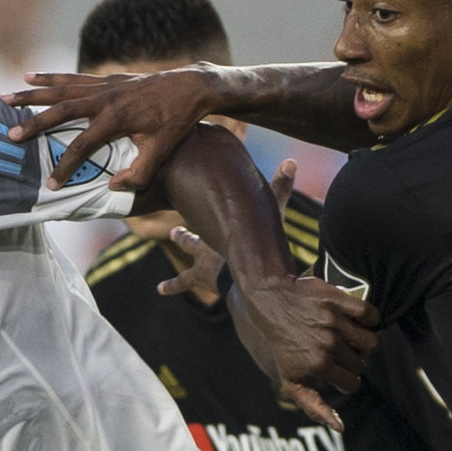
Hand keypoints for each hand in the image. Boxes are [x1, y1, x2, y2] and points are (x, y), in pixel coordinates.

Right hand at [4, 66, 221, 192]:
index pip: (83, 145)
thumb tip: (111, 187)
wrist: (193, 86)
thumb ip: (139, 173)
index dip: (66, 166)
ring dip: (32, 93)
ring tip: (6, 96)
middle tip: (11, 134)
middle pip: (61, 109)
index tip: (51, 184)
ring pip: (61, 88)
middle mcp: (106, 98)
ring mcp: (105, 85)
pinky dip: (50, 78)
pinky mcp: (107, 79)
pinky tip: (31, 76)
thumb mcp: (163, 151)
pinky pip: (72, 78)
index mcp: (117, 118)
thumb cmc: (178, 121)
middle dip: (34, 122)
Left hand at [156, 162, 292, 305]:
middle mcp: (205, 249)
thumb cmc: (256, 246)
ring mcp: (202, 269)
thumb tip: (291, 161)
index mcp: (216, 231)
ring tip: (160, 282)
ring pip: (184, 270)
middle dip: (183, 237)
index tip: (190, 201)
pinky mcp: (203, 283)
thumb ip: (281, 189)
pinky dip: (170, 287)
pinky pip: (181, 284)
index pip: (204, 216)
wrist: (245, 279)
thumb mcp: (272, 214)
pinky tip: (160, 290)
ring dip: (174, 274)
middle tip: (173, 232)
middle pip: (191, 241)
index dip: (200, 209)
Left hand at [228, 276, 380, 431]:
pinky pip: (372, 315)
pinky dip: (370, 319)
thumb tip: (341, 427)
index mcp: (318, 366)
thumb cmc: (283, 347)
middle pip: (361, 363)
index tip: (336, 371)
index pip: (352, 383)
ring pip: (371, 342)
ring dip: (363, 342)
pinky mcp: (340, 301)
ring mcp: (334, 322)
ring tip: (348, 337)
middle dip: (352, 361)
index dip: (346, 379)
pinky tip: (357, 320)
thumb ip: (314, 407)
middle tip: (336, 351)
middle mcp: (327, 345)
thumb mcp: (291, 382)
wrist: (271, 303)